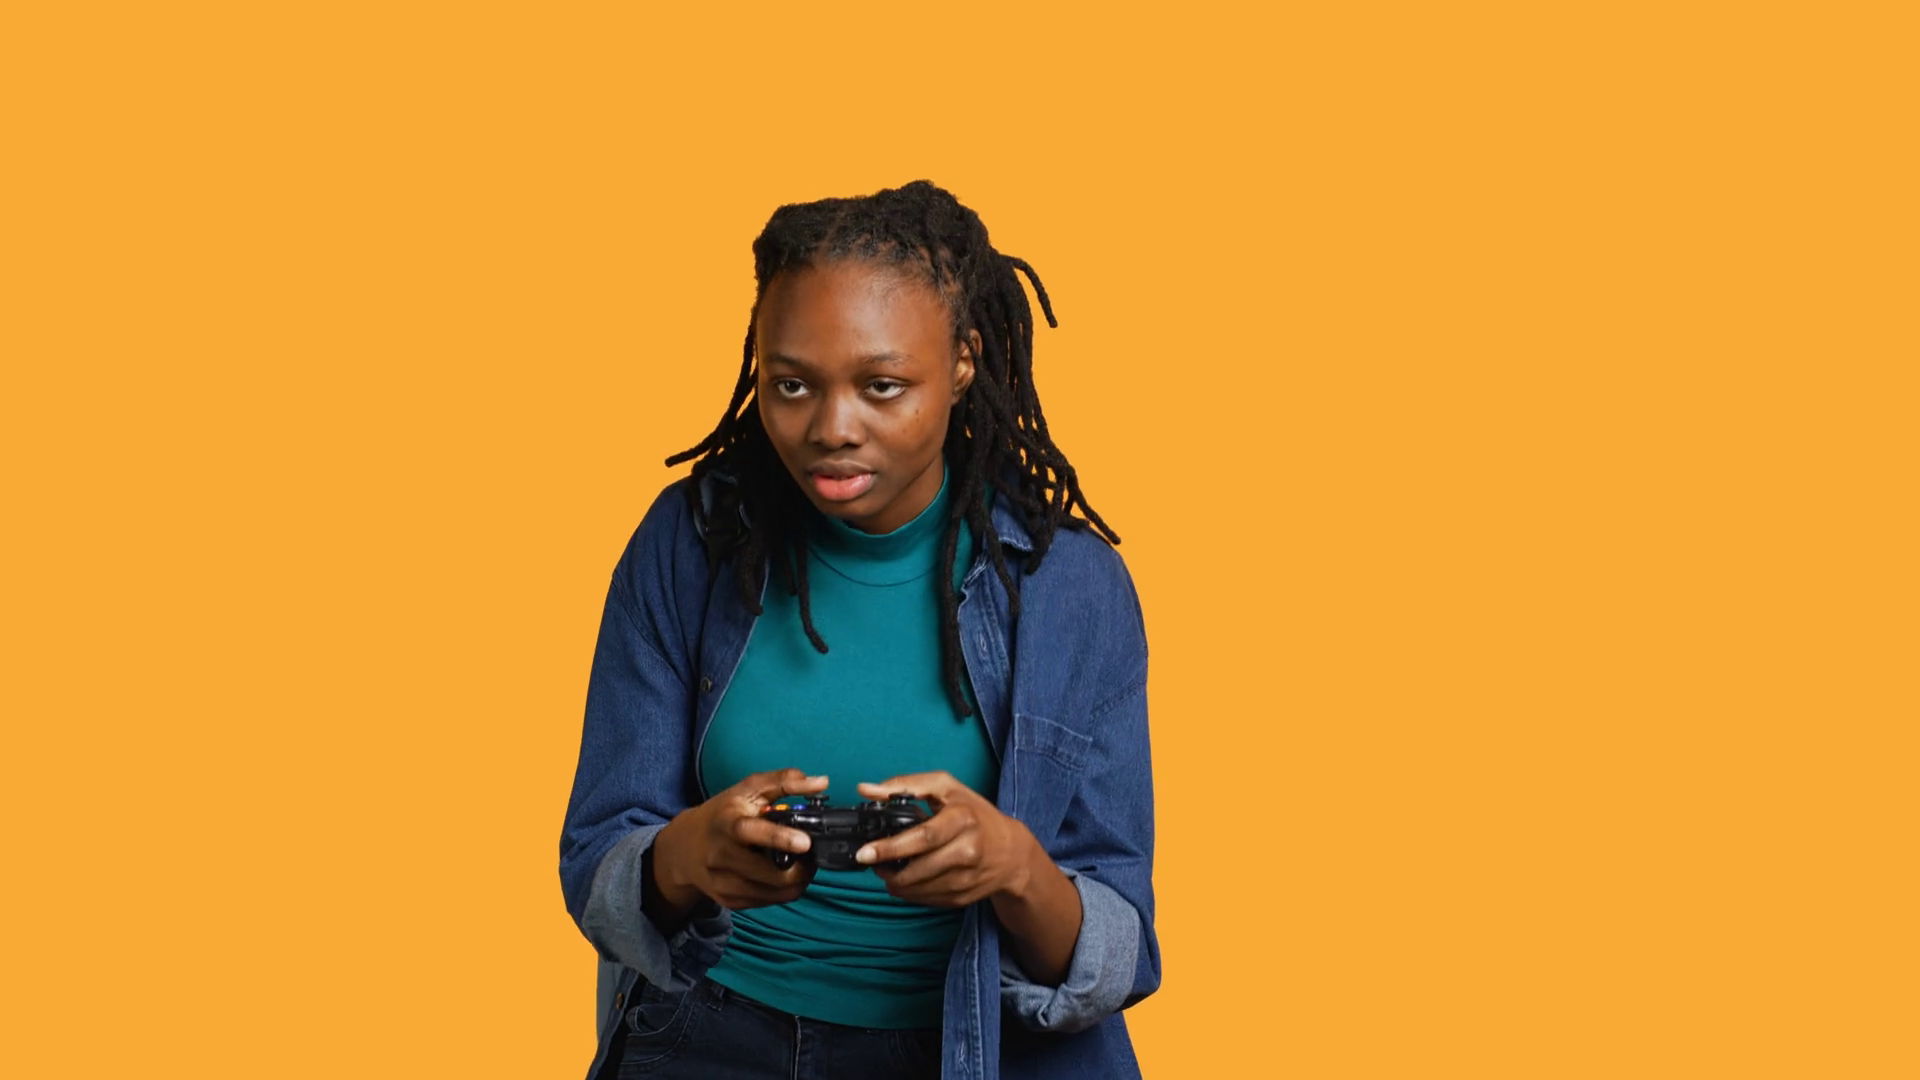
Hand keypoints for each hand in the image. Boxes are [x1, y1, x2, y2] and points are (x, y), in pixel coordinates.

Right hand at [653, 768, 827, 911]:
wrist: (685, 847)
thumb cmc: (723, 813)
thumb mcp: (749, 789)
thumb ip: (784, 782)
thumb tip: (821, 782)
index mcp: (727, 823)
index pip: (750, 832)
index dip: (779, 839)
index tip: (805, 842)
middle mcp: (720, 855)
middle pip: (769, 874)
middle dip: (801, 869)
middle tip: (813, 856)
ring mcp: (722, 882)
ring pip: (774, 893)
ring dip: (797, 882)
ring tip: (803, 865)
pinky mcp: (728, 900)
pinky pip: (768, 902)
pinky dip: (783, 891)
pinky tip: (784, 875)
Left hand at [853, 772, 1039, 907]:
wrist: (1011, 853)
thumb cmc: (976, 814)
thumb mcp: (946, 788)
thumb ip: (905, 785)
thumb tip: (866, 789)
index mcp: (963, 819)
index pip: (922, 837)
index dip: (890, 847)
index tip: (865, 853)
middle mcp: (967, 851)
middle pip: (916, 868)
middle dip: (886, 870)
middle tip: (871, 862)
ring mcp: (965, 878)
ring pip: (916, 889)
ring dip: (894, 882)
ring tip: (887, 869)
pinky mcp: (961, 898)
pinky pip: (924, 899)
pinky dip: (910, 891)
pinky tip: (908, 878)